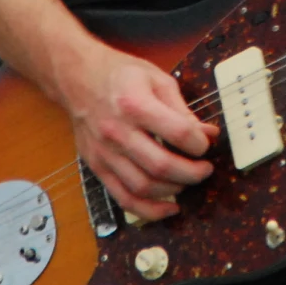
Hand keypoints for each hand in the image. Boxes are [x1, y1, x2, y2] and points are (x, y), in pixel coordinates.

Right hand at [61, 40, 218, 219]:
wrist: (77, 78)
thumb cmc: (119, 74)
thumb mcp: (156, 79)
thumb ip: (182, 109)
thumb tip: (208, 134)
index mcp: (135, 104)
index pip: (178, 133)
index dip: (200, 143)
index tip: (206, 144)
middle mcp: (117, 131)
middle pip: (161, 165)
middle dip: (192, 173)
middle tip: (205, 169)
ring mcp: (105, 152)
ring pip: (144, 187)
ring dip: (174, 190)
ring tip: (188, 182)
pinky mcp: (97, 167)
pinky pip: (124, 198)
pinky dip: (149, 210)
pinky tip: (169, 208)